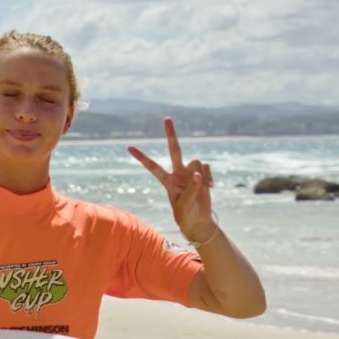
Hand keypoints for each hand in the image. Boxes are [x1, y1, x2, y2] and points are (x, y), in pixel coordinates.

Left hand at [128, 117, 217, 243]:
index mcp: (167, 181)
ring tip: (203, 189)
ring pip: (196, 162)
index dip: (142, 157)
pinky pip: (207, 167)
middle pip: (175, 150)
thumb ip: (190, 189)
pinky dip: (209, 177)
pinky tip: (210, 188)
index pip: (153, 167)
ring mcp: (190, 172)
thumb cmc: (186, 215)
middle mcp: (178, 173)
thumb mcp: (184, 205)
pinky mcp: (203, 174)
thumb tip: (197, 174)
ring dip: (202, 175)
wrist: (198, 220)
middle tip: (166, 118)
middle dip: (171, 134)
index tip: (129, 147)